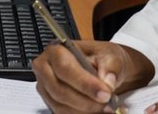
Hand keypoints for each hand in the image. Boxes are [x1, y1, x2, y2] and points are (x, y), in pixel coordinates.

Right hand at [33, 40, 153, 113]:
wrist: (103, 67)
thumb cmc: (102, 57)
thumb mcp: (111, 55)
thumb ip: (111, 66)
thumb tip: (107, 82)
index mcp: (57, 50)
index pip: (65, 68)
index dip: (85, 83)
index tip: (105, 93)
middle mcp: (46, 69)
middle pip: (60, 90)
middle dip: (86, 101)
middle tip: (107, 102)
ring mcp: (46, 87)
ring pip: (61, 106)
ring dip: (85, 110)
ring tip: (106, 107)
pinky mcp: (51, 102)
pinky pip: (63, 113)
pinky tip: (98, 111)